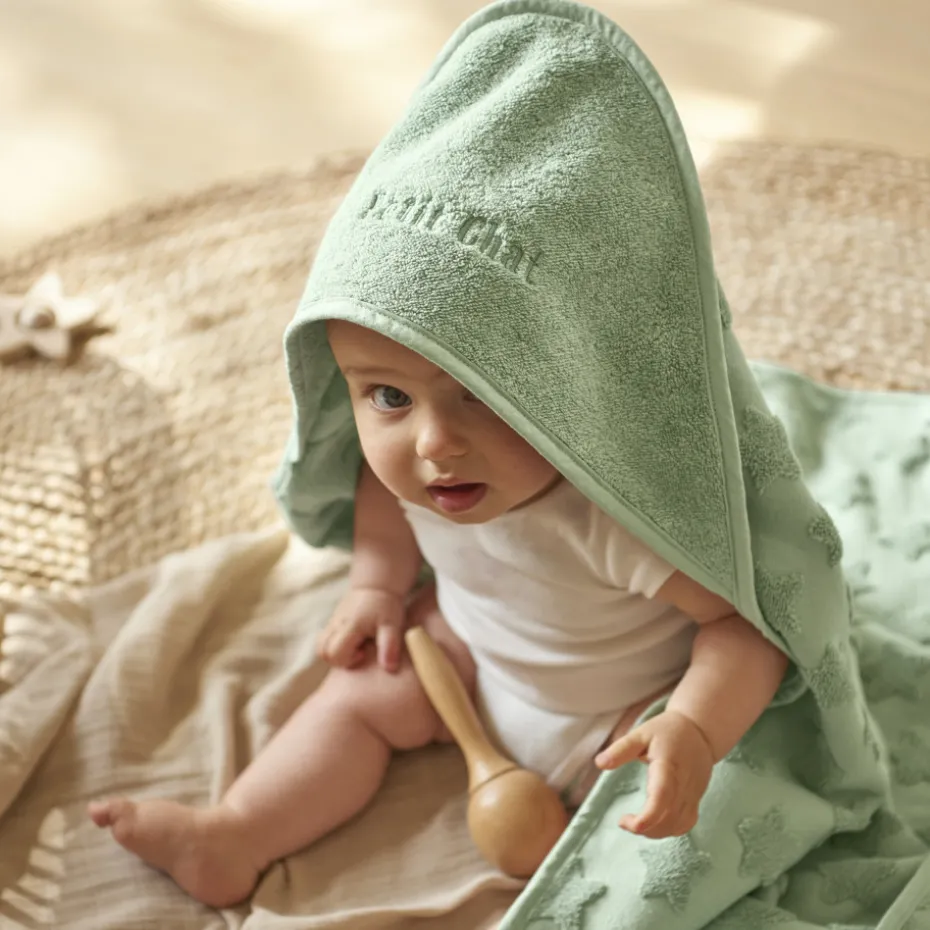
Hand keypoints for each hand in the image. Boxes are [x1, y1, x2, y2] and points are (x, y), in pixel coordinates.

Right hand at [317, 587, 406, 672]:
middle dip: (339, 659)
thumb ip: (390, 646)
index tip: (364, 652)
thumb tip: (389, 669)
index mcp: (350, 626)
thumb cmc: (386, 606)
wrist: (376, 586)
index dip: (348, 660)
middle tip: (359, 651)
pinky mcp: (332, 623)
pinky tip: (353, 640)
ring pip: (320, 646)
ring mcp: (331, 623)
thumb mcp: (392, 625)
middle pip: (322, 652)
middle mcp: (336, 624)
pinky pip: (324, 640)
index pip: (334, 653)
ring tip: (355, 648)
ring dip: (335, 653)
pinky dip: (335, 646)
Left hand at [594, 710, 714, 838]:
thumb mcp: (641, 733)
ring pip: (677, 825)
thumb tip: (599, 763)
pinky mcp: (696, 800)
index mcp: (667, 766)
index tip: (625, 822)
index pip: (661, 796)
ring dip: (655, 832)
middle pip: (668, 818)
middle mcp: (683, 784)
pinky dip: (669, 830)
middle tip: (624, 821)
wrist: (699, 731)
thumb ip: (621, 749)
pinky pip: (686, 823)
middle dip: (645, 828)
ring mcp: (693, 794)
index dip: (647, 816)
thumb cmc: (666, 731)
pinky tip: (654, 824)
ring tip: (636, 823)